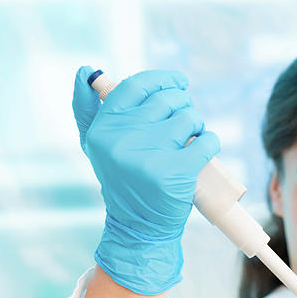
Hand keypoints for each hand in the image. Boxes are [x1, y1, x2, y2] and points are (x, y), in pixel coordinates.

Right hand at [72, 66, 220, 294]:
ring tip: (191, 138)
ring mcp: (149, 156)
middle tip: (186, 122)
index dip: (162, 79)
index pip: (137, 86)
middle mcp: (122, 140)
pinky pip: (206, 141)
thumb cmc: (124, 181)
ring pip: (189, 118)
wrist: (139, 227)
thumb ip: (88, 109)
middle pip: (168, 100)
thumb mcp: (97, 147)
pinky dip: (211, 141)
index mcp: (103, 129)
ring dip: (197, 124)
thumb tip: (86, 70)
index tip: (179, 82)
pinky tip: (204, 148)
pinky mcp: (176, 172)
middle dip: (183, 106)